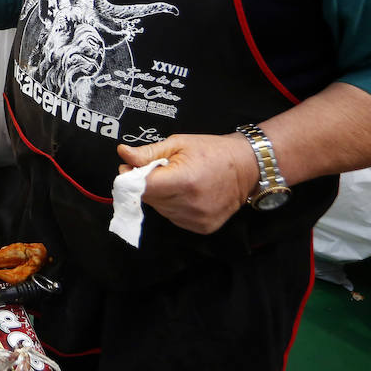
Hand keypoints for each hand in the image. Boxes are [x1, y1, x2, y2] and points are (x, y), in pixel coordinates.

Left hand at [118, 132, 259, 234]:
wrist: (246, 167)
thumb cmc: (212, 151)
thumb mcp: (178, 143)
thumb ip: (148, 152)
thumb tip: (123, 154)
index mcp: (184, 181)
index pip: (142, 187)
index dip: (130, 177)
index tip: (129, 168)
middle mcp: (190, 204)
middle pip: (149, 199)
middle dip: (146, 184)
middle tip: (158, 170)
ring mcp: (197, 219)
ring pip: (160, 210)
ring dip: (160, 196)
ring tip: (176, 180)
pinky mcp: (203, 228)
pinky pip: (174, 218)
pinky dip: (173, 206)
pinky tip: (185, 193)